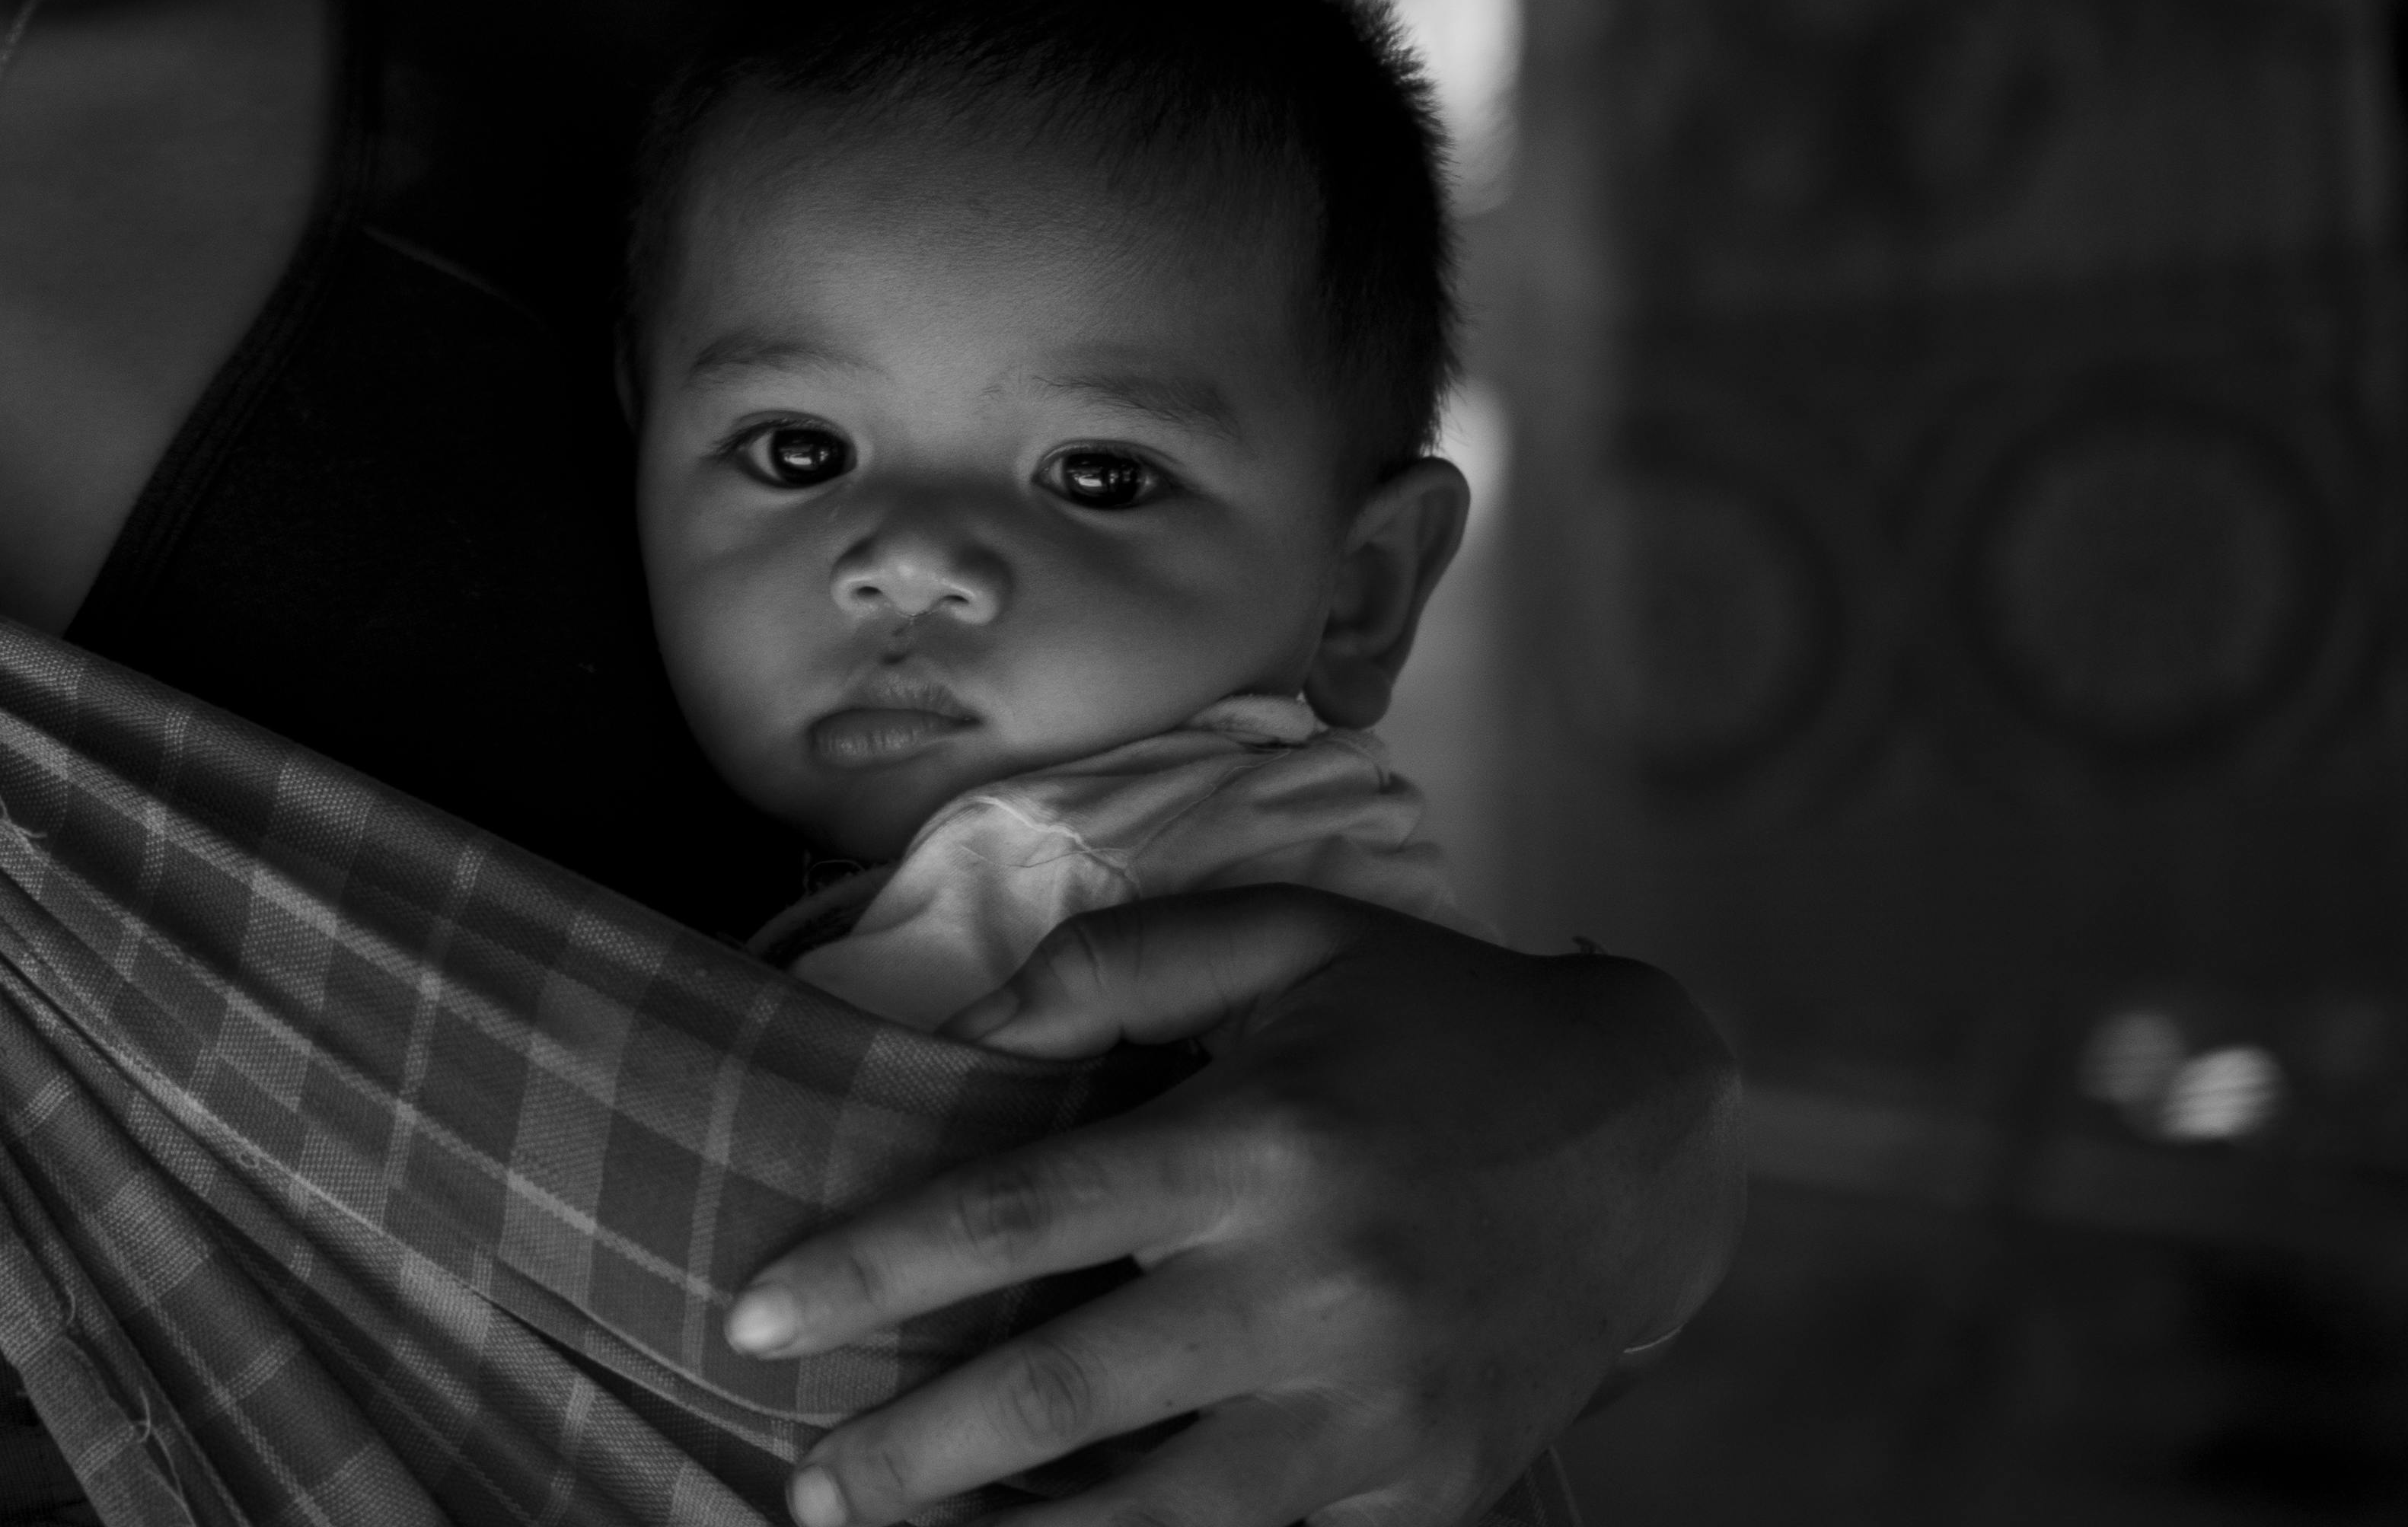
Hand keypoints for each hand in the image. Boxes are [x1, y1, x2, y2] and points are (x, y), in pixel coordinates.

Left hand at [726, 893, 1741, 1526]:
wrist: (1651, 1143)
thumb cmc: (1430, 1021)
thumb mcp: (1276, 938)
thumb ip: (1102, 970)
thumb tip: (954, 1037)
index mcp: (1253, 1143)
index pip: (1011, 1222)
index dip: (868, 1278)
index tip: (756, 1322)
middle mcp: (1311, 1288)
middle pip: (1062, 1398)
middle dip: (911, 1460)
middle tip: (799, 1491)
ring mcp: (1378, 1410)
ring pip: (1161, 1521)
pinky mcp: (1430, 1489)